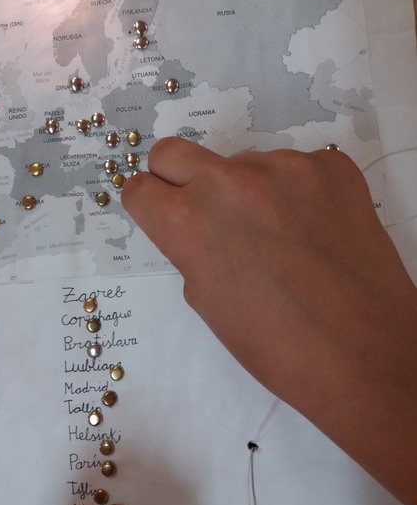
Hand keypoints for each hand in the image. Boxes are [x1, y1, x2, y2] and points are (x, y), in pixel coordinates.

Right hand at [122, 137, 416, 504]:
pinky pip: (293, 168)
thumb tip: (194, 222)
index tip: (161, 215)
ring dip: (246, 190)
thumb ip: (190, 249)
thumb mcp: (208, 301)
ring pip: (241, 162)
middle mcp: (230, 181)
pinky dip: (294, 193)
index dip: (148, 207)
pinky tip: (313, 231)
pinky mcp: (331, 165)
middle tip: (204, 212)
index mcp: (189, 221)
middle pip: (173, 152)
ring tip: (279, 237)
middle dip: (177, 179)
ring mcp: (285, 167)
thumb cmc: (276, 346)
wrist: (365, 353)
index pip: (140, 188)